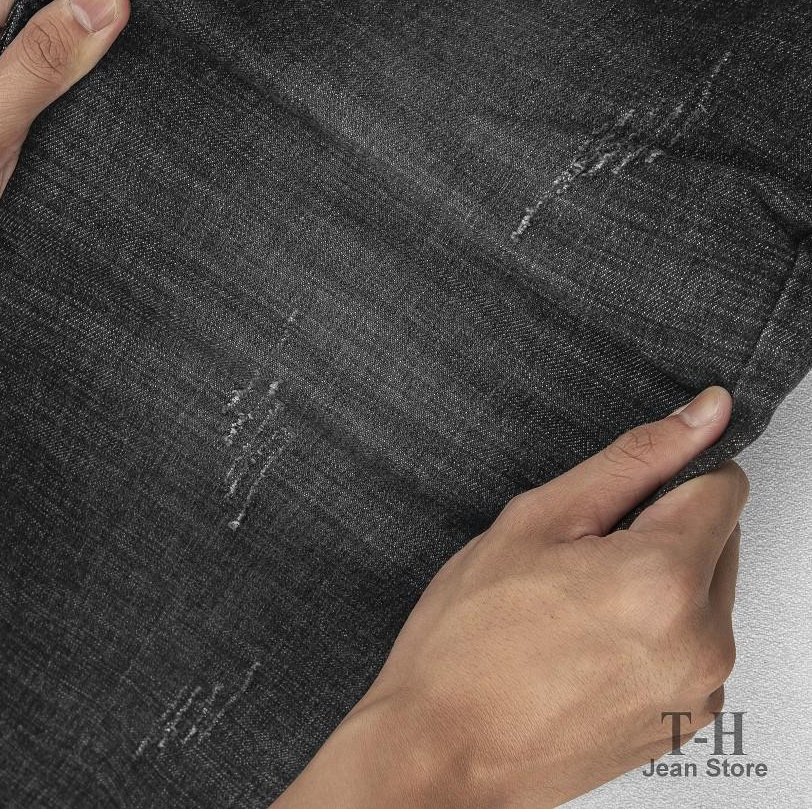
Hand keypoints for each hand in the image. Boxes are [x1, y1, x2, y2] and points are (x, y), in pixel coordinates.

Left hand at [0, 0, 129, 271]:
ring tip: (56, 131)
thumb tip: (103, 2)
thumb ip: (44, 62)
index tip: (126, 36)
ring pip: (41, 64)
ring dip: (60, 99)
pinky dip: (51, 122)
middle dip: (69, 64)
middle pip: (36, 20)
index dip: (79, 8)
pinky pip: (33, 99)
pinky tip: (54, 142)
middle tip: (76, 106)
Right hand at [275, 386, 745, 807]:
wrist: (443, 750)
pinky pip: (693, 643)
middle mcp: (701, 640)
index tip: (622, 498)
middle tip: (579, 557)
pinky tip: (588, 644)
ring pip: (705, 591)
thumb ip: (632, 461)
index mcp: (664, 579)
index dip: (667, 477)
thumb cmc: (468, 642)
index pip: (722, 486)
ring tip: (575, 606)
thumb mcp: (537, 521)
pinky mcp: (686, 720)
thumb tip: (704, 415)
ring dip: (658, 580)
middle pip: (718, 538)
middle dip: (659, 529)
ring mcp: (699, 689)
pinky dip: (656, 629)